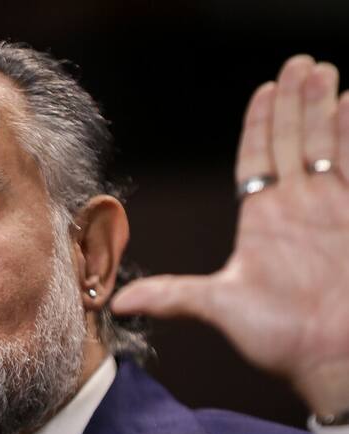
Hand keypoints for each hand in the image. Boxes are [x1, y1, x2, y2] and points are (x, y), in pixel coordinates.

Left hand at [111, 55, 348, 415]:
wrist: (330, 359)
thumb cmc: (277, 337)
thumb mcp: (217, 306)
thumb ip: (171, 295)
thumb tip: (116, 303)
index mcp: (261, 218)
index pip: (258, 157)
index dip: (260, 123)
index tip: (266, 90)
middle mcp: (294, 207)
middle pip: (291, 141)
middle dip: (294, 102)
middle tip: (299, 63)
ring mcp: (328, 209)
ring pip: (323, 145)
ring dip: (322, 107)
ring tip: (322, 70)